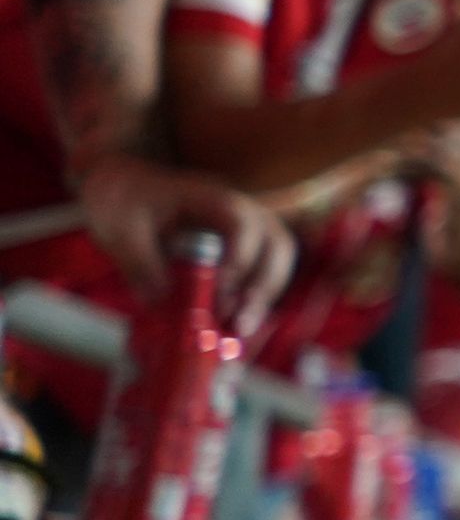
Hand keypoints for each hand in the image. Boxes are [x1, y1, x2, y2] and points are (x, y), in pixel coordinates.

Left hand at [74, 153, 293, 334]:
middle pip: (278, 247)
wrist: (126, 189)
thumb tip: (161, 302)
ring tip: (238, 330)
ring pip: (277, 264)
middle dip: (264, 287)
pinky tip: (233, 327)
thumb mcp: (122, 228)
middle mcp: (242, 214)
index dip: (238, 260)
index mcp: (215, 199)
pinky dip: (252, 302)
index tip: (219, 292)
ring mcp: (245, 233)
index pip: (243, 226)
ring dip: (263, 299)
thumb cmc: (127, 201)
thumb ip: (140, 264)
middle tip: (239, 322)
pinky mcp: (238, 253)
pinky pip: (259, 277)